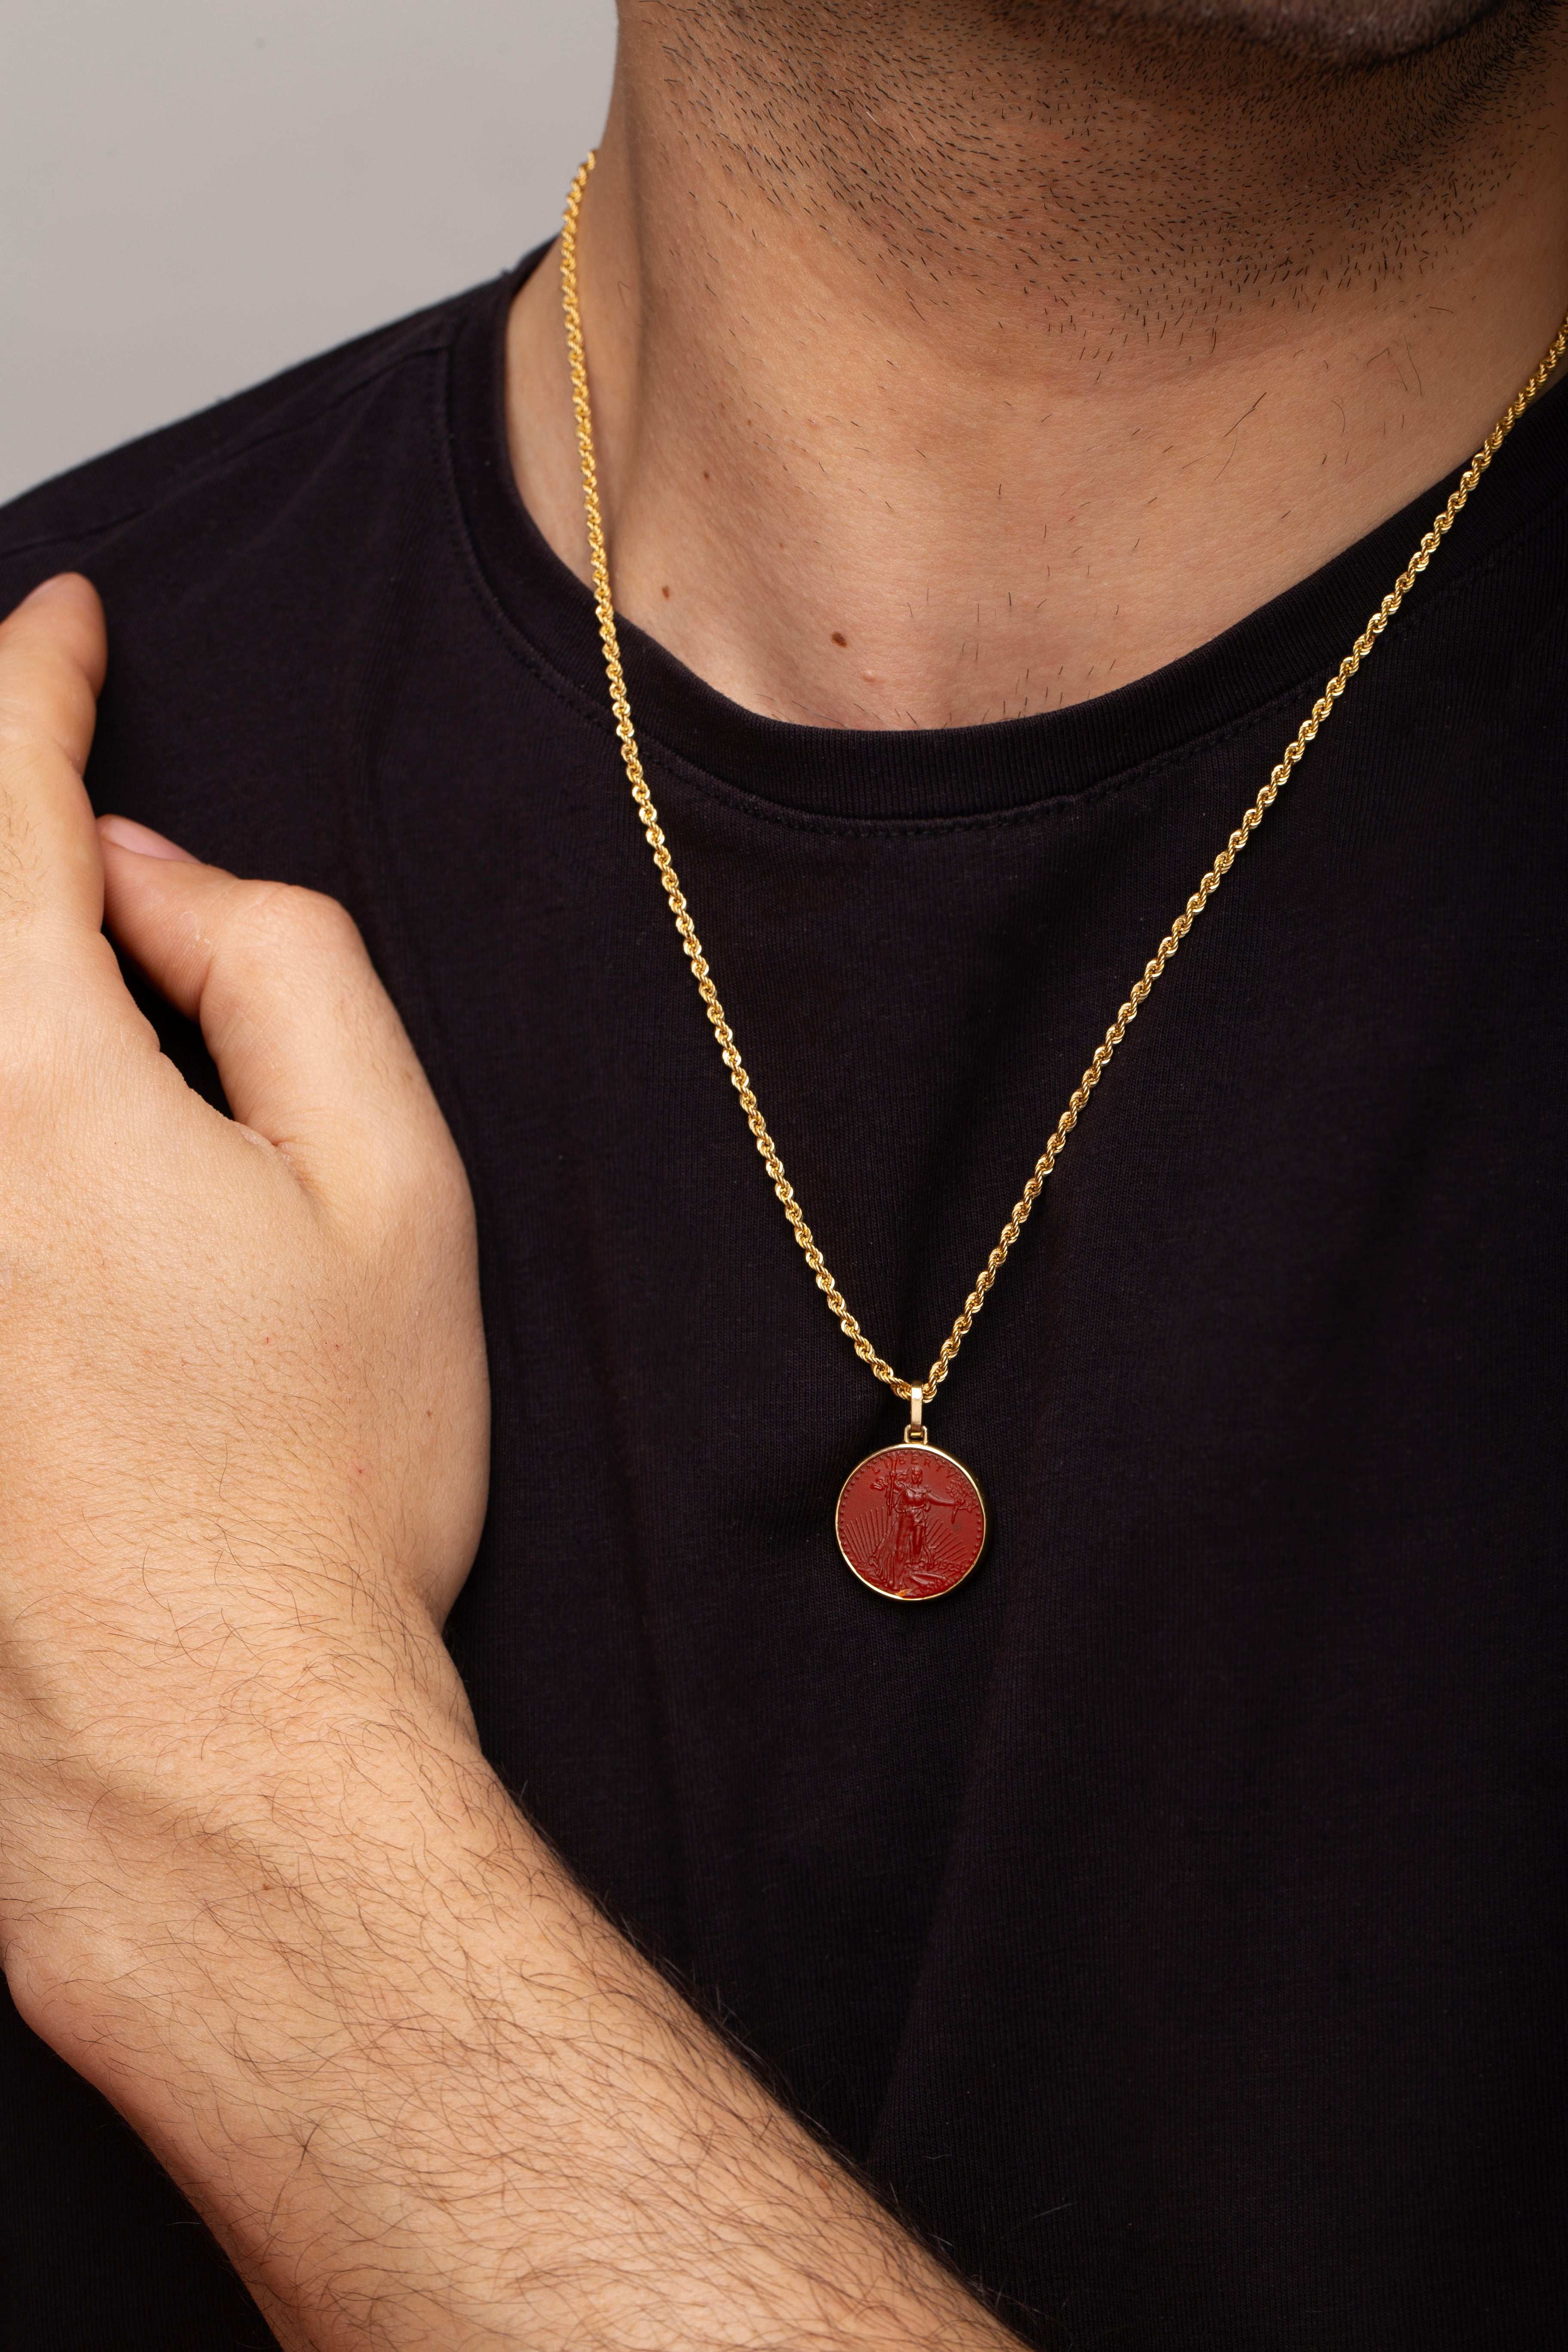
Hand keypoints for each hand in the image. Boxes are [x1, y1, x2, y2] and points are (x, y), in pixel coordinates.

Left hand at [0, 577, 1011, 2351]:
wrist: (206, 1739)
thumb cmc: (326, 1480)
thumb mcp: (390, 1191)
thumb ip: (286, 977)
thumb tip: (154, 879)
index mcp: (41, 1088)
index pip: (1, 810)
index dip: (31, 686)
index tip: (62, 623)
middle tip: (31, 768)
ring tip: (55, 944)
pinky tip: (39, 1109)